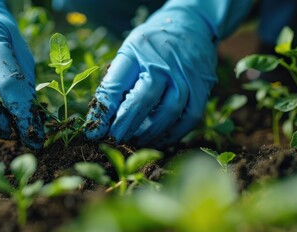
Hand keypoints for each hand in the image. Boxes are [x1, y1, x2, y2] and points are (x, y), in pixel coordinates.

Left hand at [84, 0, 250, 147]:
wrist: (192, 24)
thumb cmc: (151, 45)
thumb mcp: (128, 52)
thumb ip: (115, 82)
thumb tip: (98, 121)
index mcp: (138, 50)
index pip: (116, 85)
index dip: (103, 112)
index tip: (93, 132)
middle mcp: (164, 63)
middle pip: (143, 100)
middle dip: (125, 125)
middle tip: (114, 138)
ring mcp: (186, 76)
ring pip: (167, 113)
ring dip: (148, 133)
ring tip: (133, 140)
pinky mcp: (203, 88)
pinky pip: (188, 119)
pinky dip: (171, 134)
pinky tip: (157, 139)